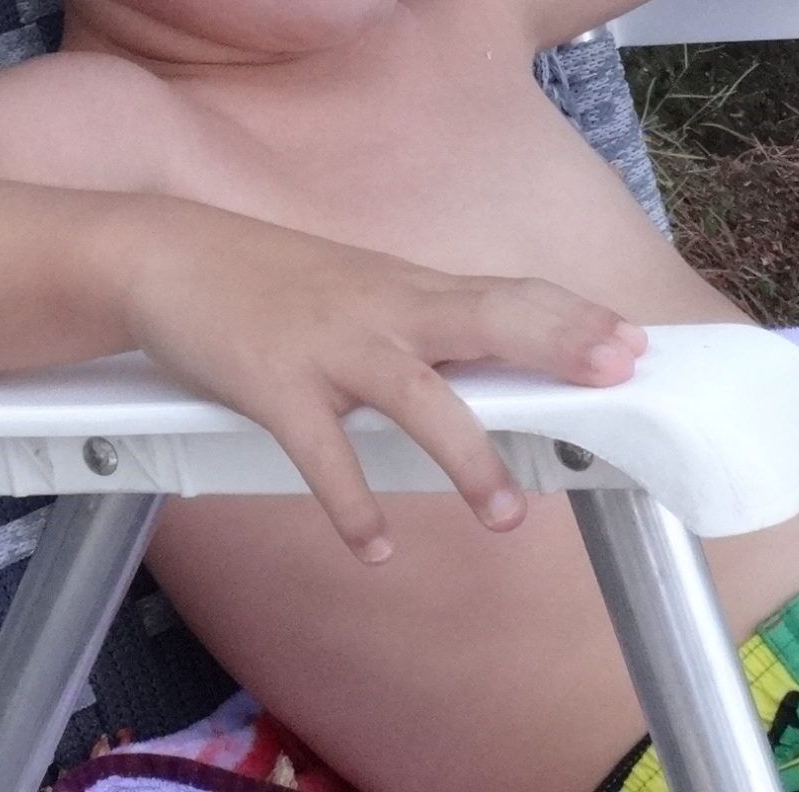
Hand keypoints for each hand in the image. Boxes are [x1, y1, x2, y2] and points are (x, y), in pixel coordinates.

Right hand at [119, 205, 643, 562]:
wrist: (165, 255)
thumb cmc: (268, 281)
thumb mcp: (356, 291)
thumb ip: (420, 326)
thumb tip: (491, 371)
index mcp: (406, 289)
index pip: (507, 294)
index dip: (572, 317)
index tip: (633, 343)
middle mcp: (381, 310)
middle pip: (485, 320)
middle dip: (554, 345)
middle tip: (615, 376)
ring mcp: (329, 347)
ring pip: (416, 397)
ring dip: (467, 456)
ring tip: (507, 516)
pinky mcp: (274, 385)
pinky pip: (322, 454)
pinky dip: (352, 504)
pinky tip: (375, 544)